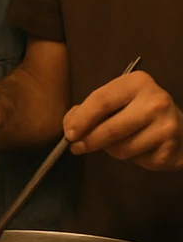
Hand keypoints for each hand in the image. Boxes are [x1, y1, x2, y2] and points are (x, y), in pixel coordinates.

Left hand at [64, 71, 182, 170]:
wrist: (179, 129)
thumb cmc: (138, 112)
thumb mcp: (116, 101)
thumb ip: (90, 109)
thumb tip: (71, 127)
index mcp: (137, 82)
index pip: (101, 100)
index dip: (81, 119)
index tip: (69, 133)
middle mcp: (155, 102)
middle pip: (111, 128)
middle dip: (89, 140)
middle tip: (77, 147)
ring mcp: (166, 126)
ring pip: (121, 148)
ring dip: (110, 150)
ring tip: (115, 143)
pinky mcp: (171, 148)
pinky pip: (136, 159)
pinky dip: (129, 157)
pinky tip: (137, 148)